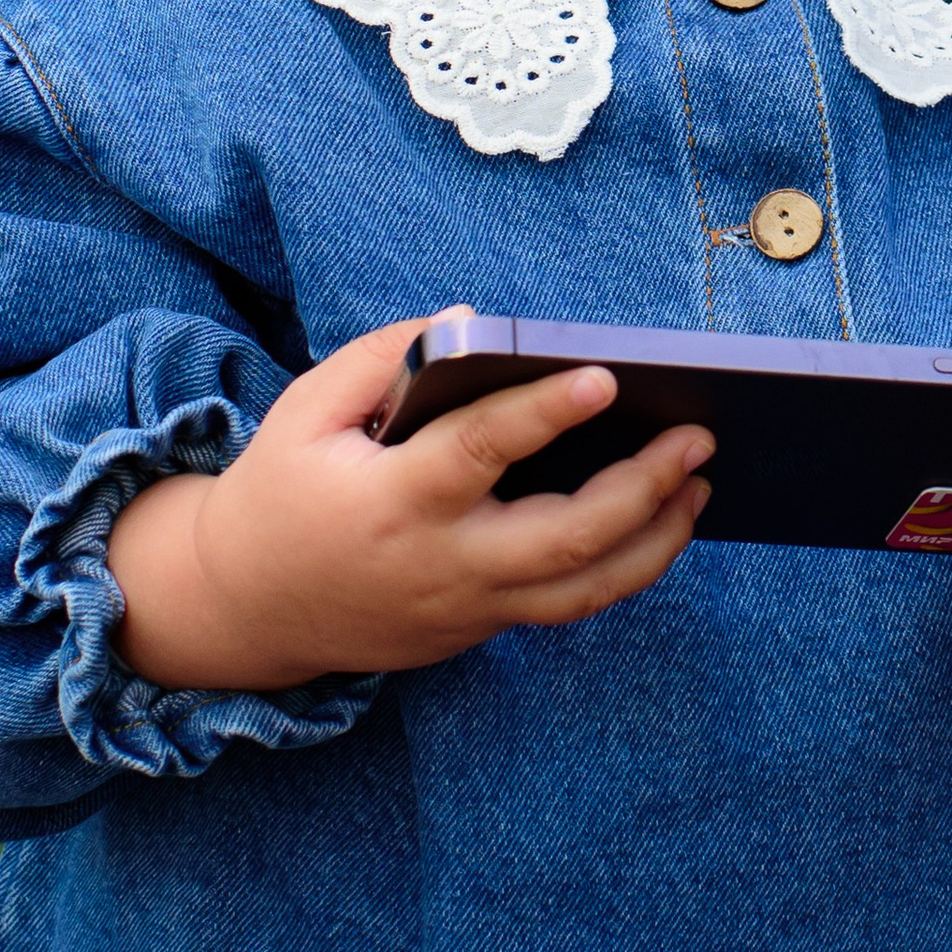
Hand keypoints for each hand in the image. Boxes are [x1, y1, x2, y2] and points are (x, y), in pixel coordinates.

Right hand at [104, 317, 712, 692]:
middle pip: (564, 538)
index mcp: (393, 500)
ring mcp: (467, 608)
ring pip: (584, 590)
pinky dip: (625, 565)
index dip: (545, 412)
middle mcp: (441, 563)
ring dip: (656, 539)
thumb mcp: (308, 408)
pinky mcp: (480, 630)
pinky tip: (662, 521)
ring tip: (702, 483)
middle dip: (643, 488)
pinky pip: (568, 603)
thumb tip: (471, 321)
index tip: (606, 376)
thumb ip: (386, 358)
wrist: (248, 606)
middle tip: (698, 435)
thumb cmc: (284, 488)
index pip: (481, 452)